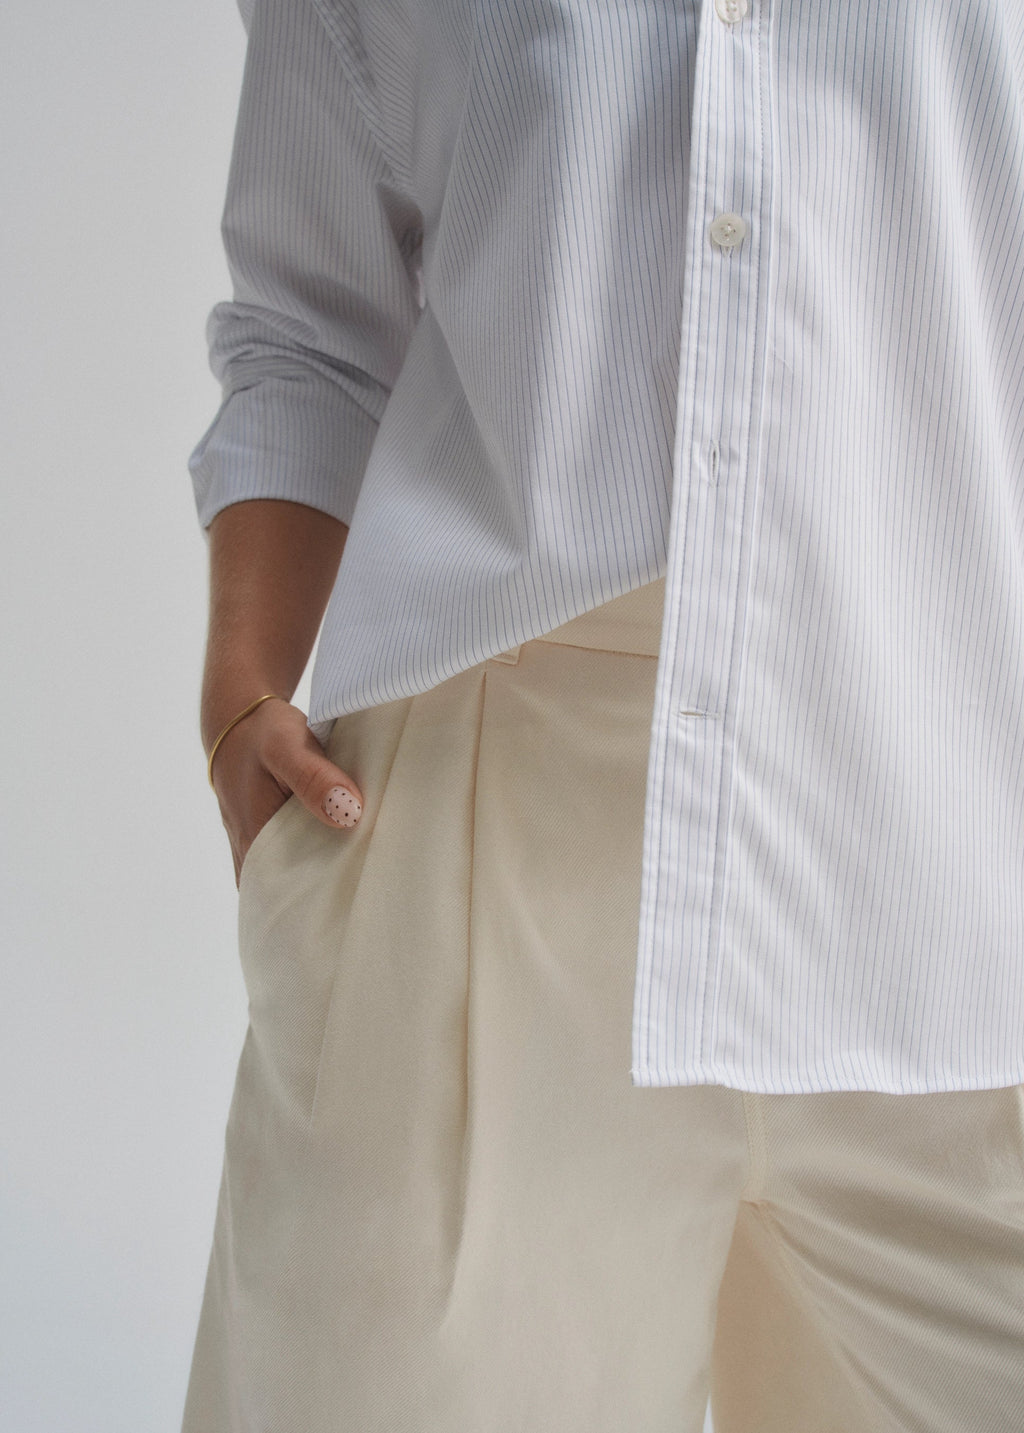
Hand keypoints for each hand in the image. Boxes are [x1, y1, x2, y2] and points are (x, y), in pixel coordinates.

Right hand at [207, 697, 362, 886]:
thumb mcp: (286, 746)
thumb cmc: (260, 733)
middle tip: (377, 878)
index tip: (364, 890)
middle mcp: (252, 854)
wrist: (236, 719)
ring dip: (329, 868)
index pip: (290, 894)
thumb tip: (349, 813)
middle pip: (298, 889)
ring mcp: (259, 847)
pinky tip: (350, 843)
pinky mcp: (270, 835)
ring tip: (370, 863)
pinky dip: (322, 852)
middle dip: (334, 887)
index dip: (326, 898)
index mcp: (254, 842)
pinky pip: (298, 856)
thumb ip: (315, 779)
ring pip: (299, 874)